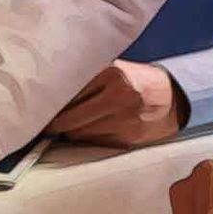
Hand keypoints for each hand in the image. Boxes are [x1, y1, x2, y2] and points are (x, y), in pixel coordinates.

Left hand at [46, 60, 188, 146]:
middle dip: (54, 122)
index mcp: (113, 74)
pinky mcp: (126, 139)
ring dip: (68, 132)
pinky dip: (85, 138)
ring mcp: (123, 121)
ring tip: (65, 125)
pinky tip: (88, 130)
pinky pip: (92, 143)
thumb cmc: (137, 82)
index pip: (68, 93)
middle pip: (69, 118)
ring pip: (77, 134)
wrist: (174, 100)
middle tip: (43, 122)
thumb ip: (88, 78)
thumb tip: (49, 91)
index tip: (38, 105)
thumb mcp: (116, 70)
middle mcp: (118, 97)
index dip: (50, 102)